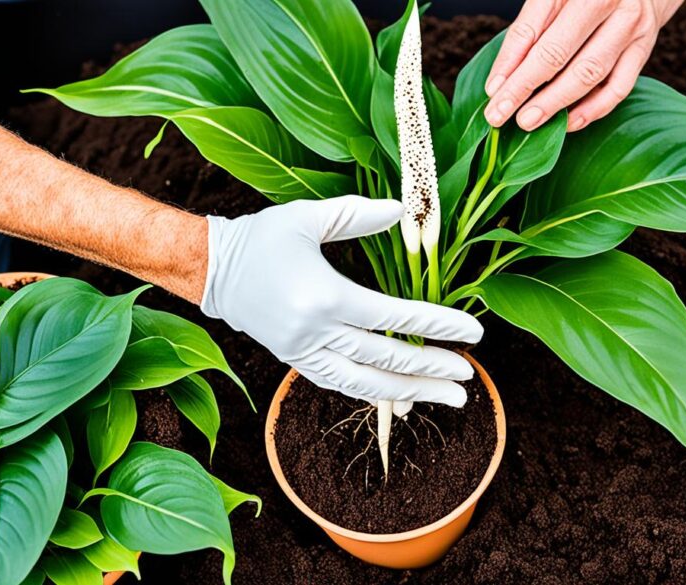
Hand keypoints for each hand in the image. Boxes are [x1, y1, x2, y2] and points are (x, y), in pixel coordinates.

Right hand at [201, 196, 483, 409]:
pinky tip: (403, 397)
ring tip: (449, 398)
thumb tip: (405, 213)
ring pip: (367, 384)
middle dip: (433, 368)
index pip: (395, 318)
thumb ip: (358, 215)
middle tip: (469, 375)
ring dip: (412, 392)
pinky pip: (342, 385)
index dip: (438, 325)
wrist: (212, 270)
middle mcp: (316, 333)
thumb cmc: (262, 237)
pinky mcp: (296, 361)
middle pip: (387, 359)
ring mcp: (305, 353)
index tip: (474, 332)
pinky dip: (375, 393)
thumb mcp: (309, 217)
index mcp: (324, 297)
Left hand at [484, 0, 681, 131]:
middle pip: (558, 54)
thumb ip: (527, 32)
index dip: (508, 65)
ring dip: (555, 104)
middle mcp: (608, 1)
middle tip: (501, 116)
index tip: (492, 93)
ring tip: (528, 121)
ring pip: (589, 74)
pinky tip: (567, 123)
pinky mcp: (643, 49)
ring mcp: (630, 26)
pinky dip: (591, 110)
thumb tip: (500, 81)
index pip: (532, 30)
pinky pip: (618, 88)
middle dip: (525, 89)